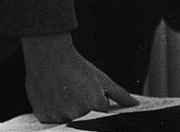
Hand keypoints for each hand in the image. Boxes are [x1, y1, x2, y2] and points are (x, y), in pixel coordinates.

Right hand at [22, 33, 138, 122]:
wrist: (48, 57)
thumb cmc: (76, 67)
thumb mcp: (102, 79)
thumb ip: (120, 94)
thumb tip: (135, 104)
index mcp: (95, 104)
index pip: (104, 113)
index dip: (99, 102)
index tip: (92, 93)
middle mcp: (78, 114)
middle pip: (86, 118)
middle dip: (85, 107)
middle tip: (76, 90)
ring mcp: (60, 117)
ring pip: (69, 119)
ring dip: (69, 110)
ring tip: (65, 91)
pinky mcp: (44, 117)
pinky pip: (53, 120)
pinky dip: (55, 111)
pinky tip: (55, 96)